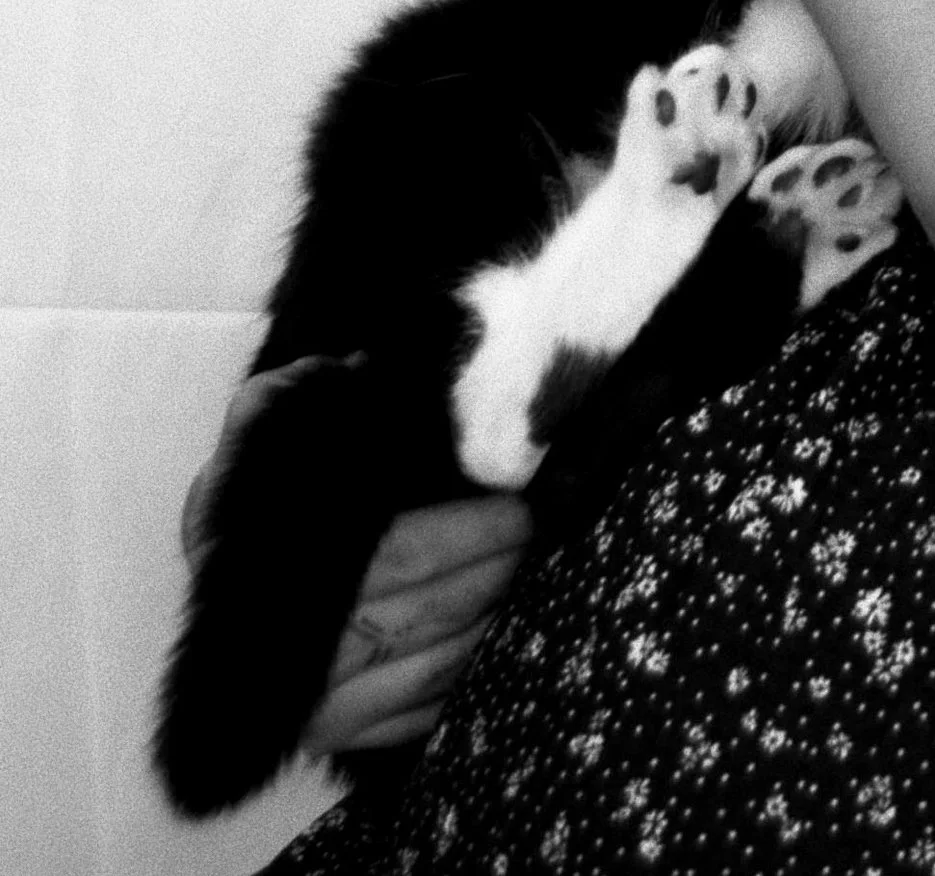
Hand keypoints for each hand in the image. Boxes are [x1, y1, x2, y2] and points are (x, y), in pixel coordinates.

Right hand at [182, 364, 532, 755]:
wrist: (226, 580)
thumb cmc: (265, 495)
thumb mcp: (268, 434)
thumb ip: (298, 396)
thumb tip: (357, 364)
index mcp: (271, 564)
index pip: (399, 555)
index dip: (467, 535)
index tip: (520, 511)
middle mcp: (285, 646)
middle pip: (422, 616)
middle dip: (493, 577)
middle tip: (540, 542)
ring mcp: (304, 703)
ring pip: (422, 671)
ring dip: (486, 631)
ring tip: (530, 585)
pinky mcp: (326, 737)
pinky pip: (406, 720)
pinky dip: (456, 686)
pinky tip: (494, 648)